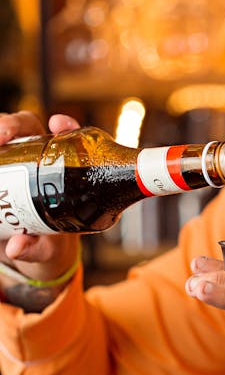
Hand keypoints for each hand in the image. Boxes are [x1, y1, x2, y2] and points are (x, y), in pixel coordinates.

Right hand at [0, 112, 80, 282]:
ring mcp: (14, 162)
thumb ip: (35, 249)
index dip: (66, 127)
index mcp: (63, 176)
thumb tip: (16, 248)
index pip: (68, 141)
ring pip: (4, 134)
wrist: (28, 249)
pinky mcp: (2, 168)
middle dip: (13, 125)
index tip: (57, 124)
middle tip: (2, 135)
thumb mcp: (46, 250)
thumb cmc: (47, 246)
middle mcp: (38, 161)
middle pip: (27, 129)